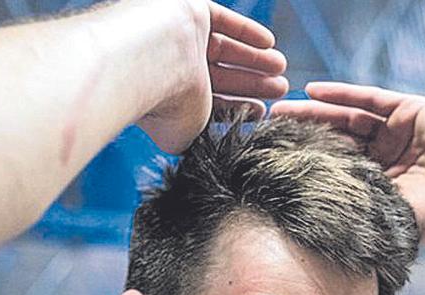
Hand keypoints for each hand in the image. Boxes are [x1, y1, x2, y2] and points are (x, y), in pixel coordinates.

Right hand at [138, 0, 288, 152]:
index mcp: (171, 97)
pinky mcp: (188, 10)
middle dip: (253, 83)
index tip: (262, 111)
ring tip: (280, 69)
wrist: (144, 65)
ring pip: (225, 47)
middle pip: (222, 74)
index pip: (211, 101)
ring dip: (255, 59)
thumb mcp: (187, 135)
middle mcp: (173, 66)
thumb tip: (217, 150)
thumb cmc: (165, 107)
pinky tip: (268, 43)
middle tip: (279, 89)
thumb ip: (202, 138)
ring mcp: (180, 37)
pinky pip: (222, 20)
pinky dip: (246, 31)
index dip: (238, 106)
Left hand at [270, 82, 424, 246]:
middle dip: (304, 132)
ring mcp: (401, 130)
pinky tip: (313, 91)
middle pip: (338, 137)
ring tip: (282, 110)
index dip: (307, 159)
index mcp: (382, 182)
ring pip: (349, 115)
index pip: (337, 165)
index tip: (274, 159)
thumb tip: (300, 224)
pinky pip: (370, 97)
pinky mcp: (412, 110)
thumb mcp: (380, 213)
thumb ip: (351, 207)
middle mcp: (390, 154)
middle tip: (268, 128)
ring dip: (315, 111)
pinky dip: (342, 93)